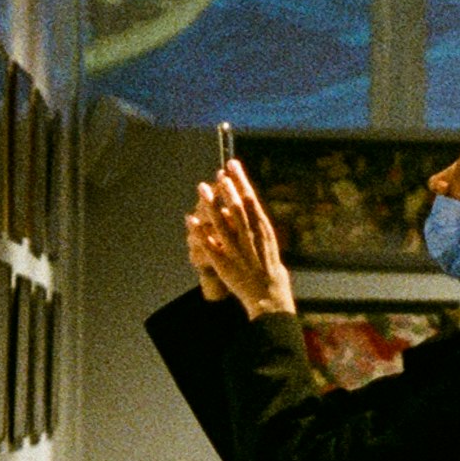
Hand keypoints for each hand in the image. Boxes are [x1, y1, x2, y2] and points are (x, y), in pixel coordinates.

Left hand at [187, 161, 297, 319]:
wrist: (269, 295)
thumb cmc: (269, 266)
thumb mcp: (269, 240)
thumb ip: (257, 221)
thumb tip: (249, 199)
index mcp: (263, 230)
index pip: (251, 200)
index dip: (240, 181)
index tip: (232, 165)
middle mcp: (250, 238)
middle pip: (237, 208)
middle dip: (227, 188)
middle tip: (218, 172)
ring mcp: (237, 251)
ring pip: (222, 224)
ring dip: (211, 204)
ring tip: (201, 188)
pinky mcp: (224, 264)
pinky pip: (209, 246)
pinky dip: (199, 232)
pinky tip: (189, 219)